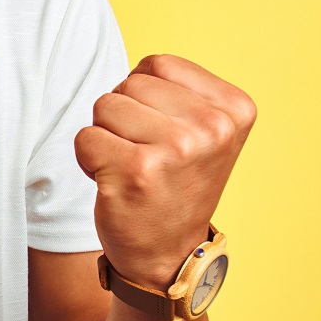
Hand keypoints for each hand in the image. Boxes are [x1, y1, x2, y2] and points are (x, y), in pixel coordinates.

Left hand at [74, 54, 255, 289]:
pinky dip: (88, 160)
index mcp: (235, 110)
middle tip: (145, 155)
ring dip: (106, 136)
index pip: (158, 64)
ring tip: (132, 167)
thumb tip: (138, 68)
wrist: (170, 256)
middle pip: (130, 83)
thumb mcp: (205, 132)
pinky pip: (85, 138)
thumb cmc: (177, 185)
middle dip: (124, 116)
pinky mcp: (136, 172)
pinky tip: (116, 183)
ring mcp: (176, 149)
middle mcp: (212, 128)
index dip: (146, 95)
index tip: (164, 133)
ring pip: (105, 105)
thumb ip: (180, 91)